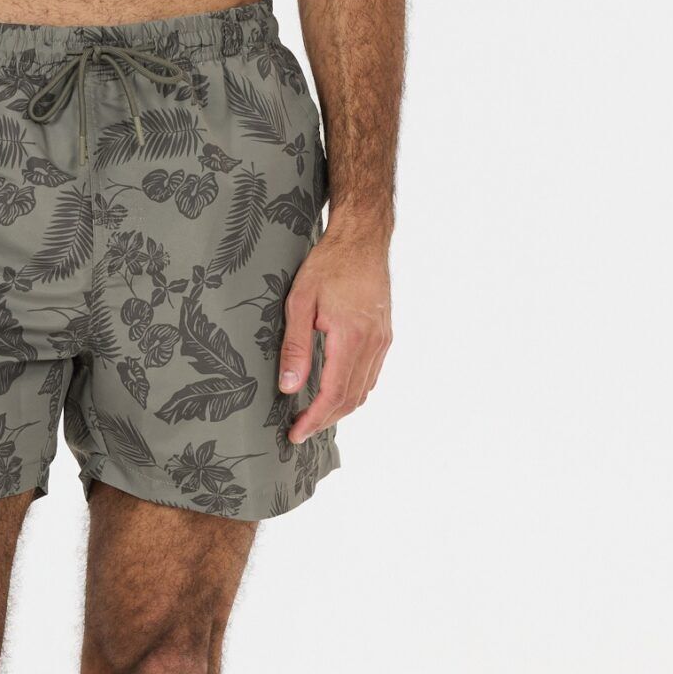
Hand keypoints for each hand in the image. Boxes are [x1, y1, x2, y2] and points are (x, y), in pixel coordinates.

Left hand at [279, 222, 392, 444]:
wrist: (362, 240)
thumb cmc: (328, 265)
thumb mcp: (300, 302)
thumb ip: (295, 347)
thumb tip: (288, 387)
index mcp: (351, 337)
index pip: (333, 393)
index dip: (314, 418)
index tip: (296, 433)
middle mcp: (373, 344)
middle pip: (351, 398)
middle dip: (325, 420)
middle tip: (300, 431)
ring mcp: (382, 341)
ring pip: (364, 390)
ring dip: (339, 409)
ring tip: (314, 417)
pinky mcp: (384, 336)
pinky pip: (371, 375)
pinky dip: (353, 392)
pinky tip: (335, 393)